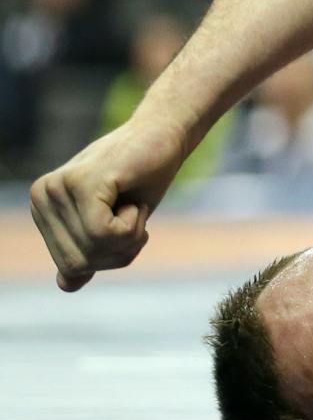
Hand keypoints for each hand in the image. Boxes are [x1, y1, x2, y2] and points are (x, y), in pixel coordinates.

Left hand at [29, 116, 189, 290]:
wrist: (166, 134)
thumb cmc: (143, 177)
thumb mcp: (113, 221)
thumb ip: (86, 249)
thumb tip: (66, 285)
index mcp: (41, 208)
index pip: (69, 267)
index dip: (109, 256)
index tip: (122, 220)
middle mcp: (41, 197)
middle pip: (79, 263)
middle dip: (119, 250)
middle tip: (131, 212)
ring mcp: (58, 189)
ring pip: (94, 250)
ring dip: (130, 234)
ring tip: (131, 201)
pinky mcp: (82, 184)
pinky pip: (104, 233)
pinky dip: (133, 224)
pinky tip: (132, 197)